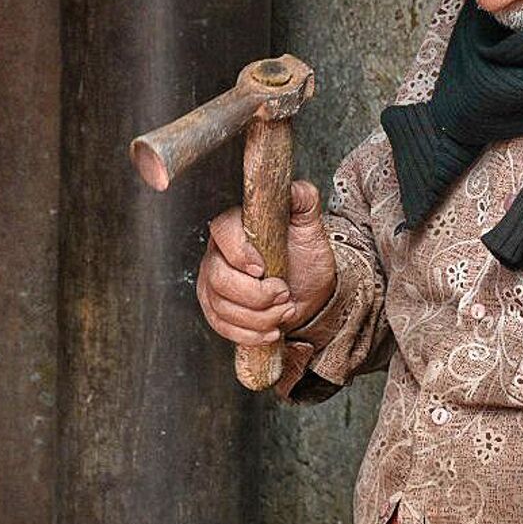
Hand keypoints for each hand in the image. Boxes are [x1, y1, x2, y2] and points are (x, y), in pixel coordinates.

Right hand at [196, 180, 337, 345]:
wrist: (308, 290)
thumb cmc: (305, 256)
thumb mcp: (310, 227)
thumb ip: (303, 200)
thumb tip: (293, 188)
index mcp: (236, 226)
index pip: (222, 231)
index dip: (239, 252)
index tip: (262, 268)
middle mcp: (217, 254)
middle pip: (218, 278)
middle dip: (256, 294)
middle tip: (285, 293)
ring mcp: (212, 284)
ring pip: (222, 306)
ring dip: (259, 317)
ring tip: (286, 309)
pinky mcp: (216, 310)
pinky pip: (222, 327)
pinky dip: (250, 334)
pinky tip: (272, 331)